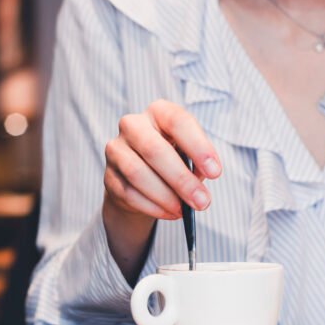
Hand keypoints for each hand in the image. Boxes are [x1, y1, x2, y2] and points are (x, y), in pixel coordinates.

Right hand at [102, 99, 221, 280]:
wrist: (142, 179)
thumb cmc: (173, 160)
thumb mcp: (189, 154)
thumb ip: (196, 163)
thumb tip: (196, 183)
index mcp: (158, 112)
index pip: (178, 121)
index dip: (198, 147)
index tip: (215, 173)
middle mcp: (132, 125)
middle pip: (154, 149)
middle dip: (181, 179)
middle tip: (202, 201)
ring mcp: (116, 150)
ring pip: (137, 173)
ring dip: (165, 196)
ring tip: (184, 210)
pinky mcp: (108, 176)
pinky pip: (128, 193)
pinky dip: (152, 206)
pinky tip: (169, 212)